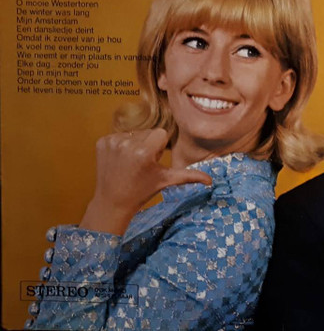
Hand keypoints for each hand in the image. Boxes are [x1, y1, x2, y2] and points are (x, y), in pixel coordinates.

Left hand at [80, 129, 211, 234]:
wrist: (111, 203)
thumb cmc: (141, 191)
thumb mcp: (166, 180)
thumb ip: (189, 176)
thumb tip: (211, 181)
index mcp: (144, 151)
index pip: (161, 133)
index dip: (160, 147)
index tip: (153, 161)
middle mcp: (127, 144)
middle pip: (148, 132)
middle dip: (148, 144)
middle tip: (142, 163)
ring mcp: (112, 142)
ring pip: (134, 133)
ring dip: (135, 144)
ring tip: (131, 162)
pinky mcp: (101, 142)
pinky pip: (119, 135)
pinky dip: (121, 145)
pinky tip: (119, 160)